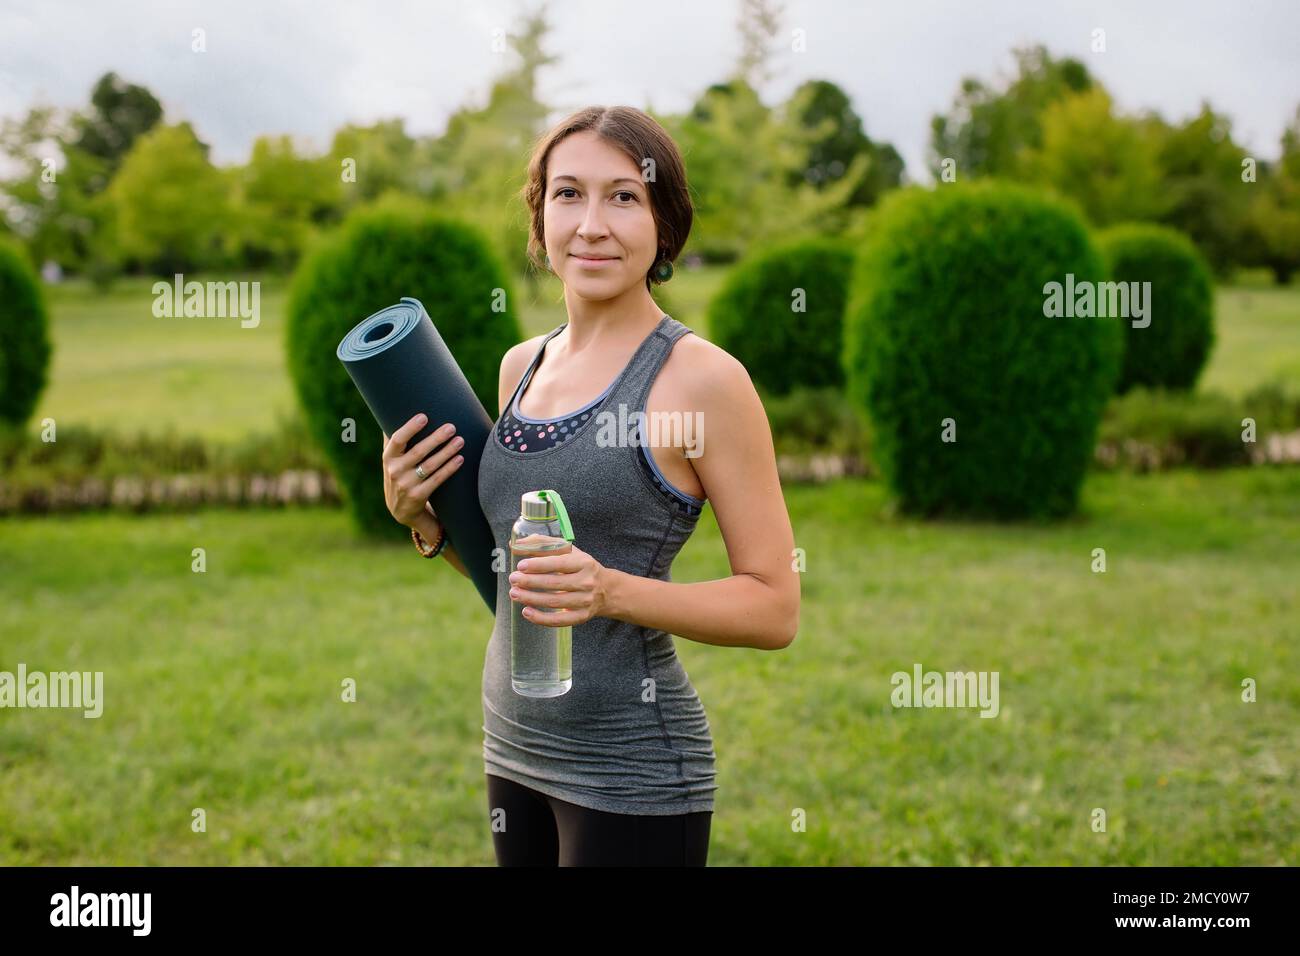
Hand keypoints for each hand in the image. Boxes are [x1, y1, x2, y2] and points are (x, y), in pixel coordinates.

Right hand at [381, 413, 463, 528]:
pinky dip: (449, 468)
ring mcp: (406, 485)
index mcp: (388, 458)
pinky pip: (437, 480)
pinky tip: (460, 459)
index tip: (424, 417)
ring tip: (460, 440)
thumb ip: (394, 440)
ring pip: (430, 465)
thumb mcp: (391, 460)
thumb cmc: (399, 474)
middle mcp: (395, 471)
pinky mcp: (418, 496)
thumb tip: (395, 410)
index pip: (397, 440)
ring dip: (447, 452)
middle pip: (418, 452)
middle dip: (436, 438)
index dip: (410, 428)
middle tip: (451, 427)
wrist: (400, 509)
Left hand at [508, 544, 608, 626]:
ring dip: (530, 598)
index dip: (539, 564)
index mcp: (584, 563)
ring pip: (554, 602)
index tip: (521, 565)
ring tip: (514, 593)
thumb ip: (544, 544)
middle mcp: (587, 582)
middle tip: (513, 579)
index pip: (559, 563)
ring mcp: (585, 601)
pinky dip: (540, 618)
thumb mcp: (569, 551)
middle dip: (530, 581)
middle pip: (554, 583)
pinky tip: (526, 611)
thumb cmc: (581, 567)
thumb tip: (516, 546)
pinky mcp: (582, 617)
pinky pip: (559, 620)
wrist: (606, 589)